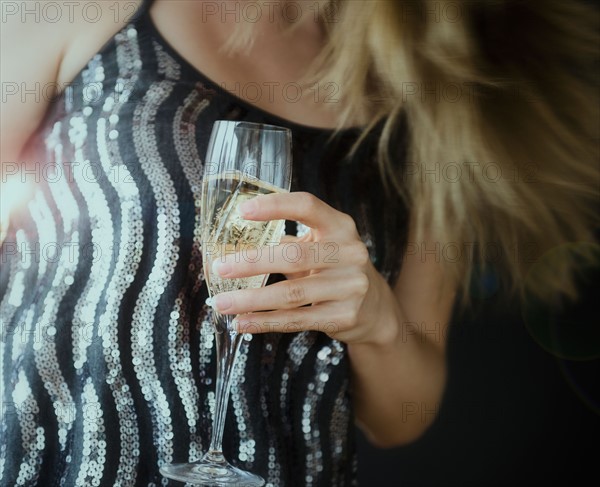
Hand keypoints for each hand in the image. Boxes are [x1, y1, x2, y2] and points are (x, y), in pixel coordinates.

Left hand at [211, 192, 397, 344]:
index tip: (242, 211)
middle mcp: (349, 253)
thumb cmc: (337, 270)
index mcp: (340, 227)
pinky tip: (242, 322)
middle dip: (252, 262)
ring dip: (251, 299)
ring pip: (291, 293)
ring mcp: (350, 286)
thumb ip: (290, 244)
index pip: (307, 206)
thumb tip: (237, 247)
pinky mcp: (344, 316)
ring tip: (221, 303)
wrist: (375, 308)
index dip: (275, 206)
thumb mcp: (323, 248)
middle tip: (220, 268)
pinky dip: (265, 322)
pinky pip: (297, 319)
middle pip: (294, 255)